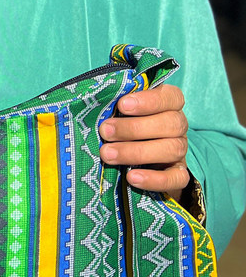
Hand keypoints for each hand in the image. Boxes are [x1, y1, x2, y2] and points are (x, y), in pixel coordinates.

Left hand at [99, 84, 189, 198]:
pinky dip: (155, 179)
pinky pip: (177, 178)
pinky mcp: (178, 174)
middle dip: (134, 128)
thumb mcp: (118, 111)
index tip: (122, 105)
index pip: (171, 97)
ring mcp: (180, 150)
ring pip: (172, 149)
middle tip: (105, 131)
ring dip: (136, 152)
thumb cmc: (121, 123)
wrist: (132, 157)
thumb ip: (114, 106)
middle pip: (171, 124)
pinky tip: (132, 177)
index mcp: (168, 104)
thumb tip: (96, 103)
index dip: (149, 101)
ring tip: (108, 154)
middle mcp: (178, 126)